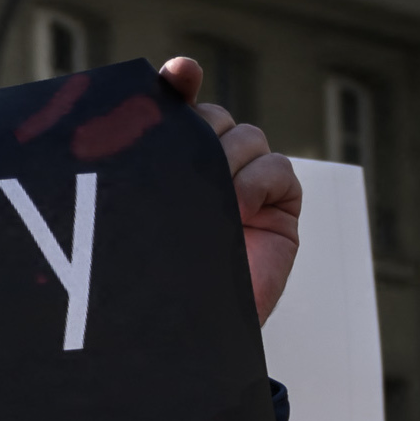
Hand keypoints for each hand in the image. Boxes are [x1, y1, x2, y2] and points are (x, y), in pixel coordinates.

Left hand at [164, 55, 302, 326]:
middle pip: (212, 120)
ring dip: (227, 160)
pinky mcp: (280, 209)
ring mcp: (247, 189)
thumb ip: (143, 168)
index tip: (178, 75)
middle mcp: (209, 174)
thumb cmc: (155, 287)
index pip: (176, 112)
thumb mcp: (139, 219)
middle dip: (198, 133)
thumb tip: (152, 110)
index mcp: (170, 171)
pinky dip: (258, 181)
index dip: (178, 86)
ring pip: (246, 137)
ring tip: (210, 199)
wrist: (186, 345)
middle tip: (180, 166)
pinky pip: (278, 170)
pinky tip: (237, 208)